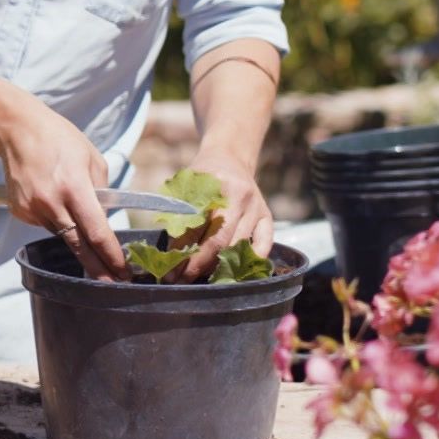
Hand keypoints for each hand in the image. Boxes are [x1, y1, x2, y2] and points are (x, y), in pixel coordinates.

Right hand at [0, 80, 128, 280]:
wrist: (16, 130)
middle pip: (79, 246)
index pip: (97, 231)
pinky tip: (51, 196)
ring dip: (74, 232)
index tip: (124, 271)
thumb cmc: (59, 139)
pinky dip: (55, 217)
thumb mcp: (91, 158)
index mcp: (74, 187)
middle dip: (98, 269)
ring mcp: (33, 209)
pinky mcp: (20, 212)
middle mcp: (52, 202)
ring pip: (62, 233)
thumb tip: (104, 218)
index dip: (111, 255)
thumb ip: (100, 192)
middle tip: (113, 285)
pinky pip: (46, 224)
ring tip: (70, 206)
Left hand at [170, 153, 272, 282]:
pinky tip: (237, 272)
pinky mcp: (268, 216)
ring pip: (239, 245)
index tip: (170, 270)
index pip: (198, 225)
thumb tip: (172, 252)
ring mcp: (257, 207)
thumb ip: (179, 212)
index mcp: (217, 185)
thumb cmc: (202, 174)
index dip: (182, 250)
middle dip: (199, 264)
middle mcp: (241, 196)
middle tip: (182, 280)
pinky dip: (252, 260)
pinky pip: (264, 243)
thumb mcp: (186, 185)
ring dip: (220, 266)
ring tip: (202, 279)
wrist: (229, 157)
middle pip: (220, 239)